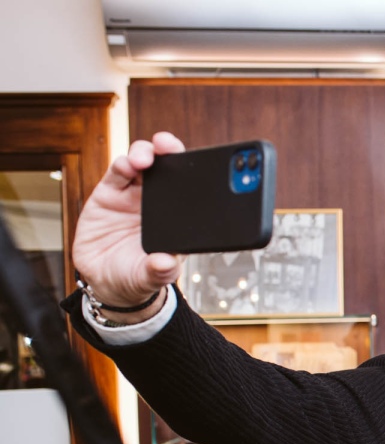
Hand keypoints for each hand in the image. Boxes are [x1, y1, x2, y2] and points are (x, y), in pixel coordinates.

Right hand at [72, 131, 186, 316]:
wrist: (103, 280)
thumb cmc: (134, 276)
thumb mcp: (148, 278)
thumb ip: (158, 271)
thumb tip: (166, 263)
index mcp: (179, 219)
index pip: (193, 191)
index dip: (198, 174)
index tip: (204, 165)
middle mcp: (159, 202)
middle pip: (169, 168)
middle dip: (171, 151)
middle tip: (168, 146)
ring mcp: (134, 195)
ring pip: (143, 163)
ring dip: (145, 153)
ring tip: (144, 159)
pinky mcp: (110, 193)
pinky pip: (117, 172)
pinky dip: (122, 164)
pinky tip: (126, 165)